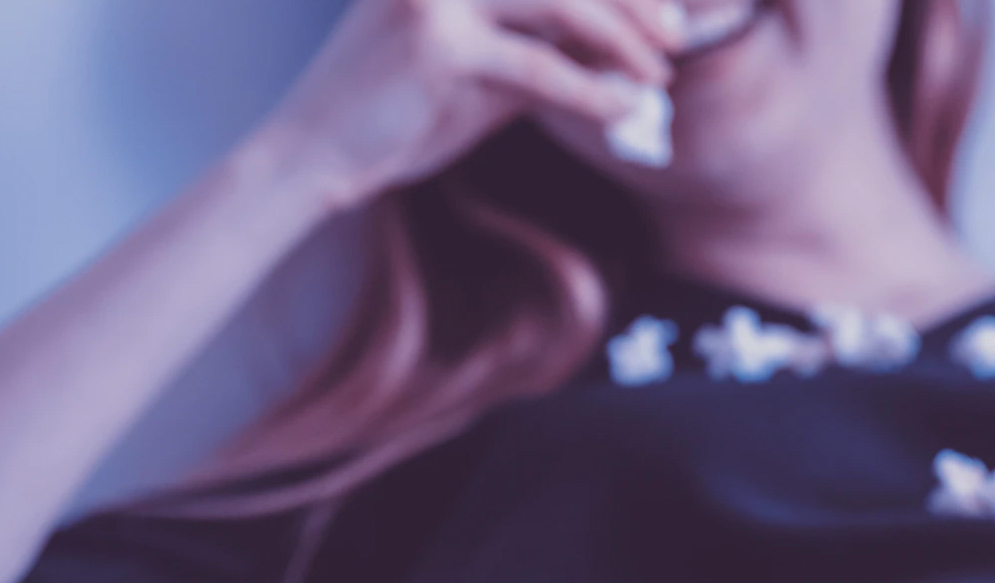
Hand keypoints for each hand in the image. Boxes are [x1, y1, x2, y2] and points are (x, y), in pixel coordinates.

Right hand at [256, 0, 680, 210]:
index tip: (664, 10)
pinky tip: (624, 108)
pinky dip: (590, 89)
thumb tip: (625, 51)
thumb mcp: (486, 71)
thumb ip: (545, 49)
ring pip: (558, 2)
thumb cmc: (402, 112)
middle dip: (631, 0)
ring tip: (659, 74)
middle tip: (675, 38)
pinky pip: (537, 66)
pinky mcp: (435, 44)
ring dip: (620, 40)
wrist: (318, 154)